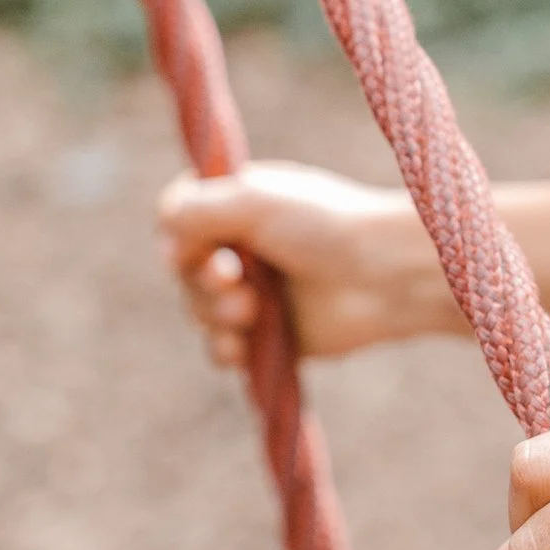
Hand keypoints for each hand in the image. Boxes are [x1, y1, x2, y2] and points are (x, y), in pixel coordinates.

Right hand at [157, 161, 454, 364]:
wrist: (385, 276)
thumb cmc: (327, 226)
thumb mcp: (255, 200)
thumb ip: (195, 207)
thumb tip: (164, 226)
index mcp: (240, 204)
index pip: (177, 220)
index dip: (180, 239)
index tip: (201, 247)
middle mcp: (244, 246)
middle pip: (182, 272)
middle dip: (202, 283)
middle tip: (236, 280)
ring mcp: (255, 290)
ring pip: (198, 312)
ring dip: (216, 315)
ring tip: (253, 310)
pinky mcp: (268, 333)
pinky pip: (222, 349)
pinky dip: (227, 348)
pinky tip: (244, 344)